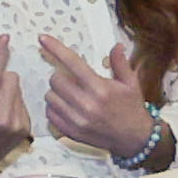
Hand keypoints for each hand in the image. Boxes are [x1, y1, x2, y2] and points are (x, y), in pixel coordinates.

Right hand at [0, 40, 35, 177]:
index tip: (4, 38)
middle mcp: (2, 116)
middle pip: (12, 77)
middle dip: (1, 78)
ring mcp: (16, 123)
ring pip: (18, 89)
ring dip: (7, 91)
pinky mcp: (25, 128)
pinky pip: (22, 102)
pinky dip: (12, 103)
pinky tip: (3, 116)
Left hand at [34, 33, 153, 156]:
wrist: (134, 139)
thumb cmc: (132, 108)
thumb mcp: (131, 84)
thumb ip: (120, 63)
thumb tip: (116, 45)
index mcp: (100, 89)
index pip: (72, 63)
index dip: (55, 48)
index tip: (43, 38)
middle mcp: (86, 104)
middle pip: (55, 80)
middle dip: (60, 75)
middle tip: (71, 79)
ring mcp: (77, 120)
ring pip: (50, 97)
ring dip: (56, 92)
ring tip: (70, 94)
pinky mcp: (71, 132)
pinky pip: (50, 114)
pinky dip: (54, 107)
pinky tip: (67, 107)